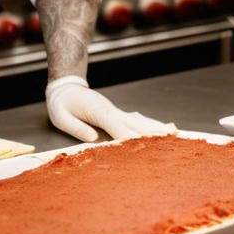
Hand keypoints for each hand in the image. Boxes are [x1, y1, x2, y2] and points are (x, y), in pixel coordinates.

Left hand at [45, 76, 175, 141]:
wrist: (64, 87)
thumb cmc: (61, 103)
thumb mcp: (60, 116)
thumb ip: (77, 128)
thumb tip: (93, 139)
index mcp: (97, 111)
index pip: (116, 125)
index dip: (128, 136)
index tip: (141, 145)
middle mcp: (110, 109)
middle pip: (134, 121)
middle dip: (150, 131)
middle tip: (168, 138)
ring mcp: (114, 110)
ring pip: (138, 119)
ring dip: (155, 126)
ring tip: (172, 132)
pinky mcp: (115, 113)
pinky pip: (135, 120)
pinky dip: (149, 125)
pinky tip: (159, 129)